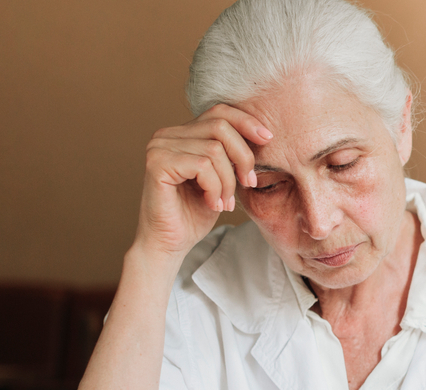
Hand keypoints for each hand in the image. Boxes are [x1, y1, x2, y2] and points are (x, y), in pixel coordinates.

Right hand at [135, 103, 272, 258]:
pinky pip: (202, 165)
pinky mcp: (156, 163)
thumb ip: (233, 154)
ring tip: (225, 202)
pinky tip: (212, 204)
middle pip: (221, 126)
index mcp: (183, 133)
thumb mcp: (224, 177)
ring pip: (214, 149)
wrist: (171, 243)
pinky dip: (215, 188)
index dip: (247, 121)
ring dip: (228, 181)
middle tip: (249, 183)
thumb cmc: (197, 212)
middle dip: (243, 156)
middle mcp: (167, 135)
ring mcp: (159, 147)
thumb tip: (264, 135)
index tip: (269, 139)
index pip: (220, 111)